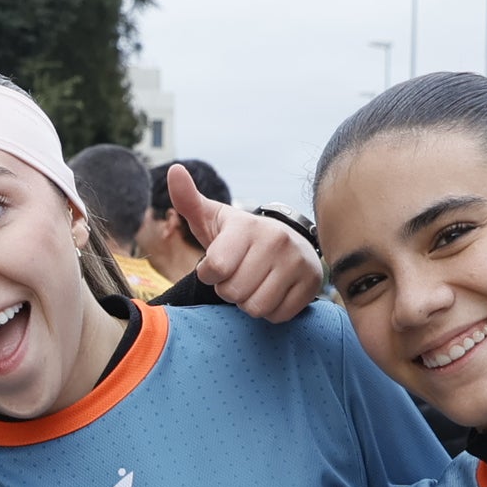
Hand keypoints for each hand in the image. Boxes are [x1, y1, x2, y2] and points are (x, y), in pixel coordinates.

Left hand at [180, 167, 322, 320]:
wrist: (286, 241)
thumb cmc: (238, 236)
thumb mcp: (212, 218)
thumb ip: (188, 199)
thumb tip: (174, 170)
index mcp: (247, 226)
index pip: (216, 269)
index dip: (209, 275)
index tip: (217, 265)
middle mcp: (276, 240)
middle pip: (234, 293)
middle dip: (228, 290)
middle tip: (237, 275)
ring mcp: (297, 262)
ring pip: (256, 307)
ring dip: (248, 303)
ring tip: (253, 284)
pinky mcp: (312, 283)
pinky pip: (278, 315)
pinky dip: (270, 311)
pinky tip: (271, 291)